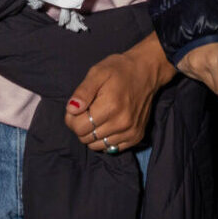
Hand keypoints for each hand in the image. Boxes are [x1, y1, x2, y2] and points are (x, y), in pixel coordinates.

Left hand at [65, 34, 174, 153]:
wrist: (146, 72)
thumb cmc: (119, 70)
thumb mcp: (97, 72)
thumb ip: (83, 92)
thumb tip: (71, 109)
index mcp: (110, 106)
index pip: (79, 127)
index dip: (71, 119)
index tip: (76, 108)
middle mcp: (122, 123)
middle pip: (86, 138)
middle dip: (81, 126)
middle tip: (87, 110)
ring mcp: (130, 132)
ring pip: (97, 146)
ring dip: (92, 133)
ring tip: (98, 116)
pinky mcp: (136, 137)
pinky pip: (111, 148)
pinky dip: (105, 139)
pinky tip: (108, 124)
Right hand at [177, 42, 217, 100]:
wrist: (198, 15)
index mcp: (213, 62)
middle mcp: (197, 68)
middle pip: (216, 90)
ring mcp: (187, 68)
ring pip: (207, 83)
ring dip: (213, 74)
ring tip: (214, 56)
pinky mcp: (181, 66)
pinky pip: (197, 76)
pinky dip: (203, 69)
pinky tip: (204, 56)